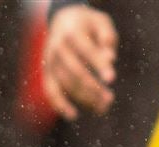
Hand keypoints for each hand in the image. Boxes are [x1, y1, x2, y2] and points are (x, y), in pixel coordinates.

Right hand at [42, 5, 117, 119]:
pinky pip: (50, 90)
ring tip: (103, 107)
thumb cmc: (89, 25)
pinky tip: (73, 115)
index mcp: (72, 32)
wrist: (63, 19)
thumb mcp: (101, 23)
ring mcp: (50, 61)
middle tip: (110, 98)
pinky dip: (59, 104)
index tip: (112, 79)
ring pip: (66, 83)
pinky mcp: (47, 72)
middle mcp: (58, 47)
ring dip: (84, 98)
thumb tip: (110, 58)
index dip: (98, 64)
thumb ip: (107, 39)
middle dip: (93, 87)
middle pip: (75, 70)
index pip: (86, 50)